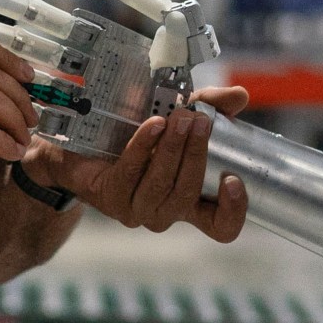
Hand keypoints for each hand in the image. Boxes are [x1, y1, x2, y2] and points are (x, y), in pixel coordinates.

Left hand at [24, 86, 250, 240]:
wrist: (83, 142)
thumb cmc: (141, 133)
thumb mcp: (182, 116)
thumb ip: (212, 106)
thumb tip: (238, 96)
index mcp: (191, 203)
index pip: (221, 227)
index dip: (233, 211)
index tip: (233, 179)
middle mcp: (167, 213)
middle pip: (189, 194)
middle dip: (197, 155)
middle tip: (200, 121)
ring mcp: (137, 210)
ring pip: (161, 186)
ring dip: (172, 150)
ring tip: (180, 118)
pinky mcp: (111, 198)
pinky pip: (131, 173)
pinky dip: (144, 147)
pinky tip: (153, 125)